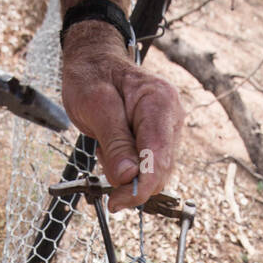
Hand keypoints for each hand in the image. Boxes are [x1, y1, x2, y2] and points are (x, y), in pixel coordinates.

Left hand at [61, 21, 183, 210]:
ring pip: (155, 172)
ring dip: (128, 174)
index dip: (140, 187)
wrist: (93, 60)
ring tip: (105, 148)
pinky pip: (148, 165)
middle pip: (161, 170)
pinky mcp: (159, 137)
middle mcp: (171, 116)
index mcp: (160, 103)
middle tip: (104, 177)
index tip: (116, 202)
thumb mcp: (95, 106)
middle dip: (132, 183)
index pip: (158, 159)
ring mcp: (168, 128)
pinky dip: (128, 167)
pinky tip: (113, 149)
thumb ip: (114, 143)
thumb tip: (128, 177)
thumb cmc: (91, 76)